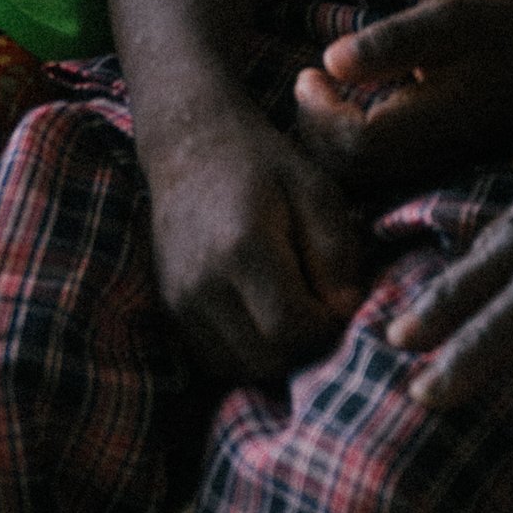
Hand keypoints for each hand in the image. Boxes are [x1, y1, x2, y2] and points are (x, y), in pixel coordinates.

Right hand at [138, 93, 366, 383]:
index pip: (293, 329)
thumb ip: (337, 253)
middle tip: (318, 309)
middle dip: (304, 346)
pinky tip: (260, 315)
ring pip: (240, 366)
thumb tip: (344, 311)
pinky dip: (246, 350)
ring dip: (275, 353)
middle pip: (266, 358)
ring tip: (290, 311)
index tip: (337, 299)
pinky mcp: (168, 307)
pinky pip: (216, 357)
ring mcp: (178, 299)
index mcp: (242, 248)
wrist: (190, 146)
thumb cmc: (264, 164)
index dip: (327, 326)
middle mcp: (201, 282)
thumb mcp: (317, 191)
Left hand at [292, 0, 512, 196]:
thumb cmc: (505, 34)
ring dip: (330, 143)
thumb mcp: (447, 21)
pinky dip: (350, 149)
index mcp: (428, 127)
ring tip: (323, 96)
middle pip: (347, 172)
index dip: (318, 113)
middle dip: (315, 130)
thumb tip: (331, 61)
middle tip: (309, 83)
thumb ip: (390, 44)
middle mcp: (428, 159)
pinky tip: (349, 110)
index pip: (351, 145)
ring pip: (360, 179)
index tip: (310, 74)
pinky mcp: (434, 164)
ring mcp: (433, 168)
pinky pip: (378, 174)